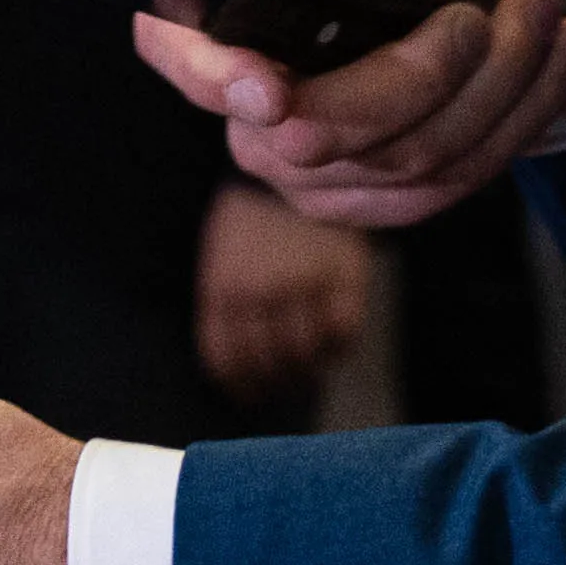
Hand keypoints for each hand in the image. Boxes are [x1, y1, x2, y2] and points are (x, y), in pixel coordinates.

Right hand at [135, 0, 565, 227]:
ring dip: (497, 88)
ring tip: (546, 4)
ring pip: (402, 163)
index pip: (182, 53)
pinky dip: (522, 118)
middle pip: (311, 134)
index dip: (215, 77)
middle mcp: (252, 98)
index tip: (270, 86)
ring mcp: (311, 162)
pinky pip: (450, 185)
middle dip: (419, 78)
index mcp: (227, 5)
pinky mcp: (381, 195)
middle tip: (487, 10)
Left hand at [196, 186, 374, 397]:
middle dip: (275, 383)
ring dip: (308, 371)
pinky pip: (343, 333)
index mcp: (223, 288)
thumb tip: (235, 376)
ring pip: (306, 354)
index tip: (251, 396)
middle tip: (284, 387)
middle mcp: (261, 291)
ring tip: (309, 371)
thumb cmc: (251, 221)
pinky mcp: (344, 275)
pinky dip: (338, 348)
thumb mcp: (220, 261)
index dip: (240, 386)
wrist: (292, 168)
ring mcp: (304, 283)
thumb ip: (224, 311)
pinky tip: (332, 346)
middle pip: (267, 363)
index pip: (227, 360)